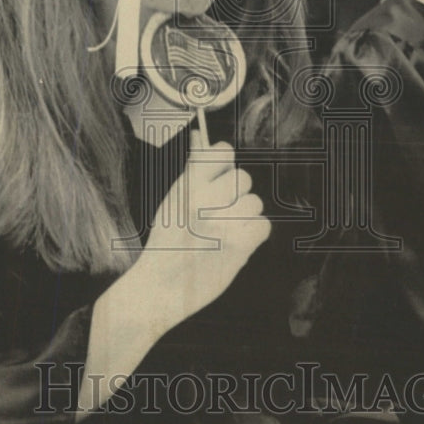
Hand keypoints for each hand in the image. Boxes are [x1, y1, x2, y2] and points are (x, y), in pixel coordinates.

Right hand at [127, 130, 270, 338]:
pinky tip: (235, 243)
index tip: (217, 178)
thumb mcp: (173, 200)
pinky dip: (253, 235)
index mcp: (187, 187)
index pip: (223, 152)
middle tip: (218, 214)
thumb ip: (192, 168)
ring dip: (243, 217)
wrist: (160, 288)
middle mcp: (204, 202)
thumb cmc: (166, 242)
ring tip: (224, 232)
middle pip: (243, 178)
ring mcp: (222, 225)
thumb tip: (200, 136)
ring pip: (254, 203)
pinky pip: (263, 226)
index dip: (224, 163)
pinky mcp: (239, 248)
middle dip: (234, 195)